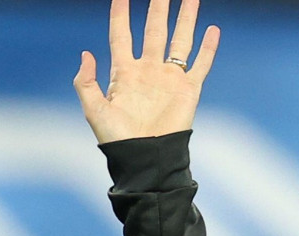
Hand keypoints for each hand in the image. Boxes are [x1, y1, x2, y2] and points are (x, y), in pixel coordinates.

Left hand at [74, 0, 219, 143]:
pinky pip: (201, 64)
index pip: (121, 36)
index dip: (120, 15)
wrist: (144, 158)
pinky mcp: (188, 90)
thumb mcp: (94, 111)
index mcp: (123, 74)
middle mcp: (148, 71)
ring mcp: (169, 78)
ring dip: (186, 19)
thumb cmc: (116, 139)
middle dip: (158, 8)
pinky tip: (212, 30)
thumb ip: (86, 83)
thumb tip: (86, 54)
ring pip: (180, 40)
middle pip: (154, 30)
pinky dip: (208, 48)